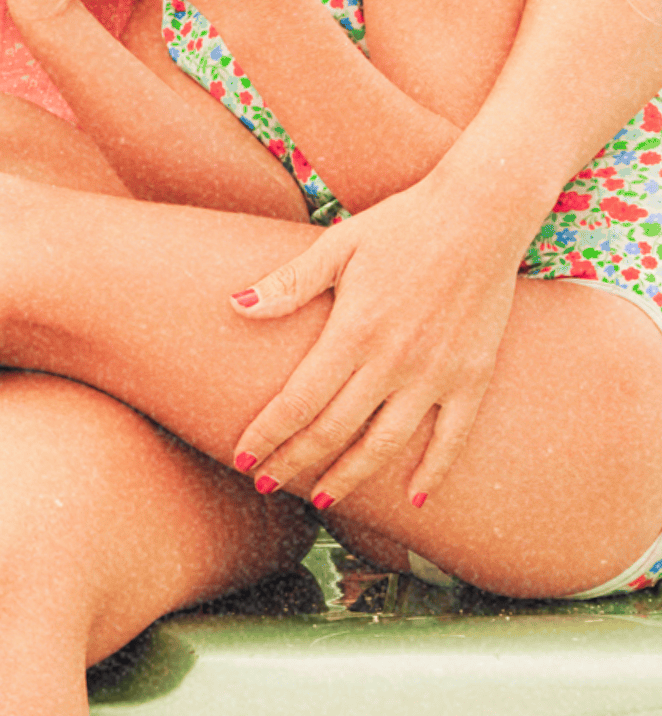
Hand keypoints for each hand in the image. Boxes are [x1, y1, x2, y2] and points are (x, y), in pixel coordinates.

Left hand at [228, 172, 521, 507]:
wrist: (480, 214)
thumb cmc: (401, 224)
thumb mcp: (337, 246)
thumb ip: (289, 284)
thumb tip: (235, 306)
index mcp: (353, 332)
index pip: (298, 402)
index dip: (268, 434)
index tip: (243, 458)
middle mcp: (393, 363)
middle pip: (334, 431)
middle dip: (295, 464)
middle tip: (265, 485)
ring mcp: (436, 375)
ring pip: (386, 446)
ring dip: (350, 478)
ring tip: (321, 501)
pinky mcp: (473, 377)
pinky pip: (452, 438)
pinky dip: (433, 472)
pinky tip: (414, 500)